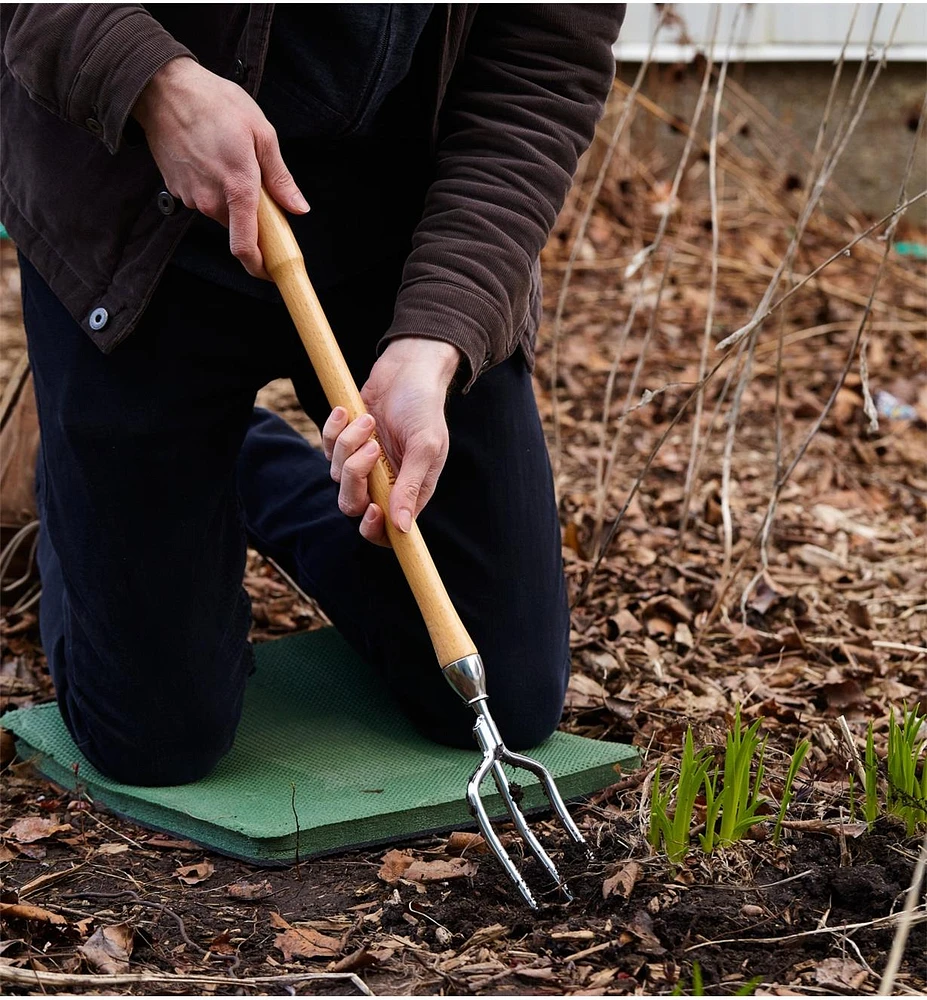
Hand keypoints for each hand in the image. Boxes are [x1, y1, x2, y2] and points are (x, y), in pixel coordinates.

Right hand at [132, 56, 307, 276]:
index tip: (271, 272)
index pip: (245, 246)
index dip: (260, 267)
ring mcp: (192, 197)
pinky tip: (212, 158)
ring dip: (232, 199)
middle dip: (253, 218)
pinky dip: (214, 188)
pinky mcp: (178, 190)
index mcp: (237, 187)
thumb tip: (298, 207)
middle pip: (239, 228)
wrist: (162, 88)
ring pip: (222, 213)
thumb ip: (280, 177)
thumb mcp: (261, 133)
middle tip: (257, 185)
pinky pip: (205, 199)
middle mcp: (211, 200)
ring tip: (230, 160)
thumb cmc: (213, 103)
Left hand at [322, 338, 461, 544]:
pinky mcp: (347, 442)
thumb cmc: (424, 407)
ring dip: (349, 444)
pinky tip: (349, 411)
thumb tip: (403, 528)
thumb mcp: (425, 446)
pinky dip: (335, 429)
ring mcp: (363, 463)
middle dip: (355, 478)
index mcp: (409, 490)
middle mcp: (385, 482)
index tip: (372, 509)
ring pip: (337, 474)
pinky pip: (327, 448)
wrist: (408, 369)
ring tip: (369, 420)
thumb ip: (411, 487)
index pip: (387, 530)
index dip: (374, 530)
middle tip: (370, 449)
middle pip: (353, 504)